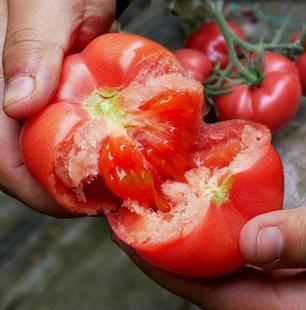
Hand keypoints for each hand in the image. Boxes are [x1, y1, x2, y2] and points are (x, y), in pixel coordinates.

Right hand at [0, 0, 114, 215]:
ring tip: (121, 180)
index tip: (79, 206)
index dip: (37, 190)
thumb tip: (16, 105)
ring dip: (89, 169)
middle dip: (70, 188)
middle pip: (35, 164)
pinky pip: (81, 130)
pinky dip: (102, 143)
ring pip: (60, 151)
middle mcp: (19, 102)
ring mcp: (45, 102)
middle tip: (110, 197)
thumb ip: (28, 47)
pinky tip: (124, 147)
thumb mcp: (42, 3)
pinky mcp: (68, 97)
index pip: (4, 159)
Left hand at [113, 206, 305, 309]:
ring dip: (183, 227)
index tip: (122, 228)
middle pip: (195, 270)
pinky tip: (202, 201)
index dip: (153, 257)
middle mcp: (261, 297)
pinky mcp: (276, 260)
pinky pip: (233, 244)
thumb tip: (252, 240)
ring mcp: (267, 278)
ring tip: (156, 199)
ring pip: (212, 255)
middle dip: (159, 239)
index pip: (196, 286)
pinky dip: (213, 224)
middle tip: (132, 206)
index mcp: (272, 308)